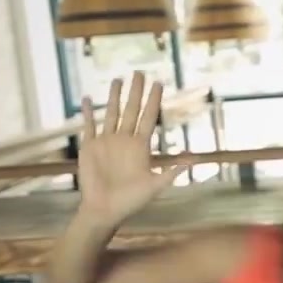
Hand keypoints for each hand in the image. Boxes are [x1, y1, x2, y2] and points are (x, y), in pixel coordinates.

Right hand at [78, 72, 182, 225]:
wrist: (104, 210)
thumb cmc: (130, 202)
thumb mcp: (155, 186)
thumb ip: (173, 171)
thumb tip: (195, 159)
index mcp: (140, 147)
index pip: (149, 117)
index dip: (153, 101)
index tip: (158, 83)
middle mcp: (124, 140)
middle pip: (131, 110)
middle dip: (136, 91)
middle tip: (139, 72)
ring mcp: (107, 142)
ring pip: (112, 113)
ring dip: (114, 97)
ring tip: (117, 79)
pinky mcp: (90, 147)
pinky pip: (89, 126)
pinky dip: (88, 113)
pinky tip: (87, 99)